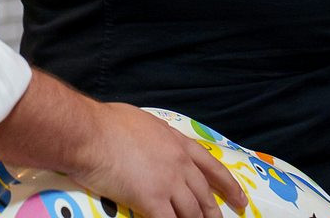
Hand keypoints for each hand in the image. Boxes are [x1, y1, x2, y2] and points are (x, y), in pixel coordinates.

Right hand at [73, 103, 247, 217]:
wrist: (90, 133)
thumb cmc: (107, 123)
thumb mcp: (144, 121)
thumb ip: (157, 136)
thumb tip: (157, 141)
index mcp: (177, 142)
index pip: (211, 166)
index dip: (228, 185)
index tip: (239, 199)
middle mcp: (178, 163)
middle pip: (204, 195)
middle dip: (214, 214)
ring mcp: (168, 182)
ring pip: (191, 213)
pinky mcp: (152, 200)